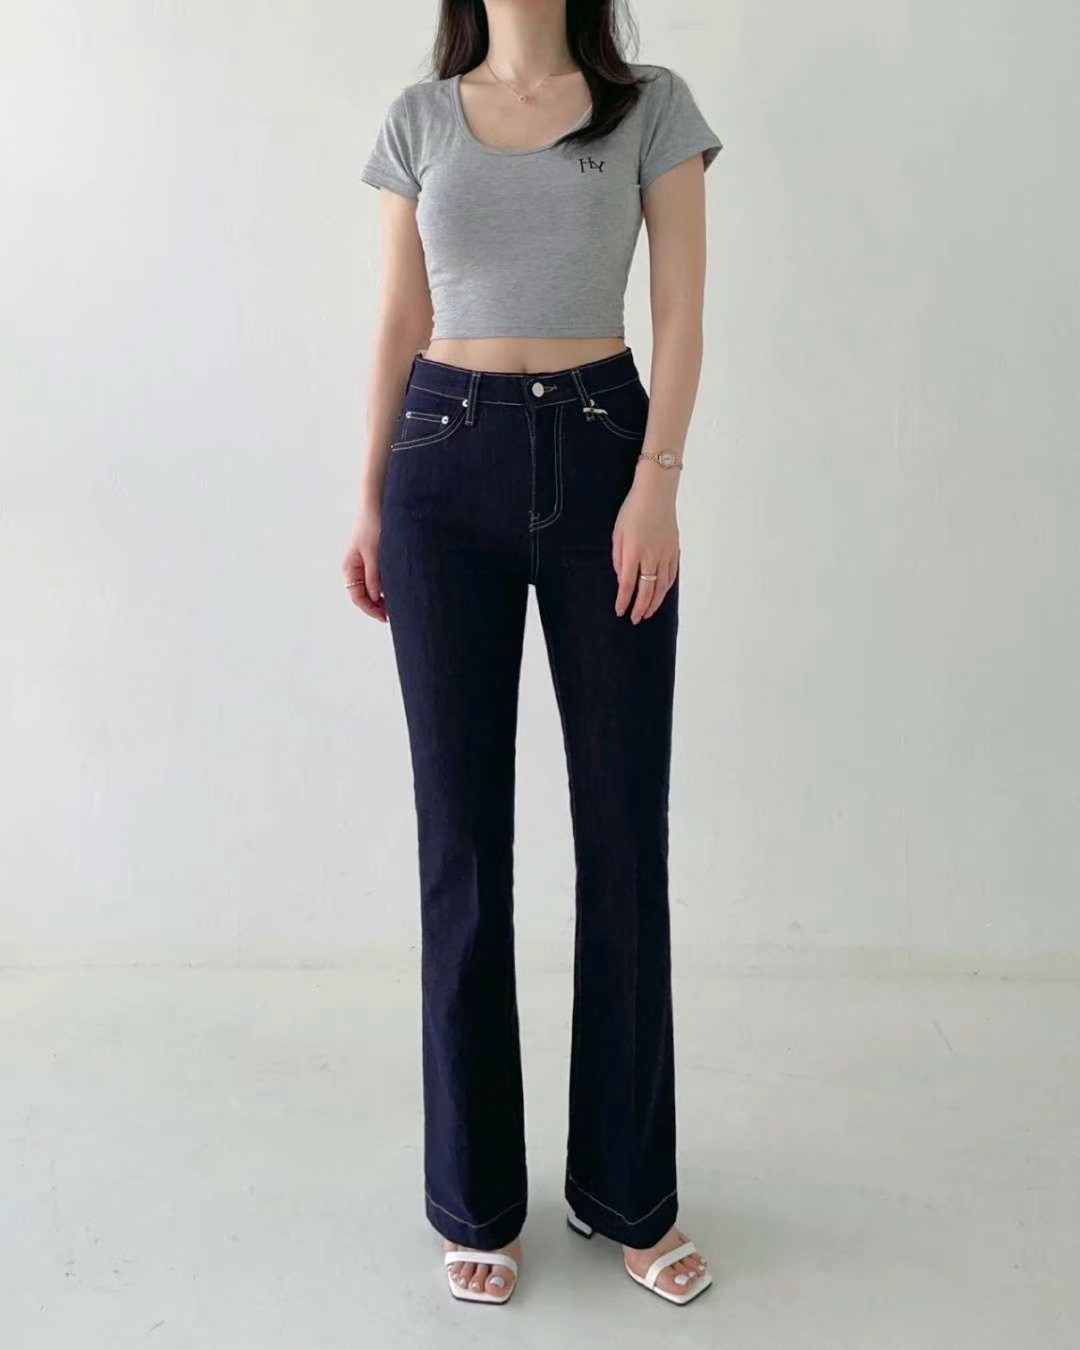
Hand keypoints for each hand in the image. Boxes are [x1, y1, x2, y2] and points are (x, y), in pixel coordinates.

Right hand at [341, 502, 386, 621]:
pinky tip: (397, 590)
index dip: (371, 610)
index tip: (386, 617)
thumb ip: (374, 576)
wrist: (377, 505)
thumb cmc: (373, 526)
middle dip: (377, 607)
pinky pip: (377, 580)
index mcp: (350, 569)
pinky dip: (385, 587)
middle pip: (364, 596)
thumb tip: (375, 597)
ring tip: (398, 603)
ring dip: (382, 597)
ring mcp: (364, 565)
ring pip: (371, 589)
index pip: (358, 598)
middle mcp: (354, 569)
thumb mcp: (374, 553)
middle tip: (395, 614)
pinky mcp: (374, 560)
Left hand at [613, 466, 679, 622]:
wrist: (656, 492)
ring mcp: (665, 553)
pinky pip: (672, 574)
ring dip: (655, 602)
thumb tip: (622, 577)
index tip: (620, 611)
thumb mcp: (618, 532)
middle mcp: (651, 556)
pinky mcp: (674, 549)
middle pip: (647, 590)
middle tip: (635, 619)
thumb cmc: (633, 509)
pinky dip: (667, 588)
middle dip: (640, 608)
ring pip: (662, 585)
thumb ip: (619, 557)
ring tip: (648, 612)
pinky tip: (661, 594)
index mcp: (634, 552)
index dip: (624, 601)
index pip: (628, 584)